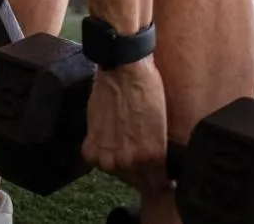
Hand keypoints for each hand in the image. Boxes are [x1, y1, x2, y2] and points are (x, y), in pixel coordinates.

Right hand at [81, 56, 170, 194]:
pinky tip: (107, 139)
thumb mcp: (162, 125)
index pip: (157, 185)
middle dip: (140, 174)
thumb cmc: (148, 89)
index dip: (160, 184)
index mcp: (152, 156)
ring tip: (123, 145)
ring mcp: (108, 153)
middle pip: (135, 181)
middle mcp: (129, 160)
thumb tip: (158, 168)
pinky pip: (95, 159)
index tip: (161, 181)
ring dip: (119, 164)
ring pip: (115, 172)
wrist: (123, 68)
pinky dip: (99, 152)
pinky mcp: (91, 142)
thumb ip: (157, 152)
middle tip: (139, 158)